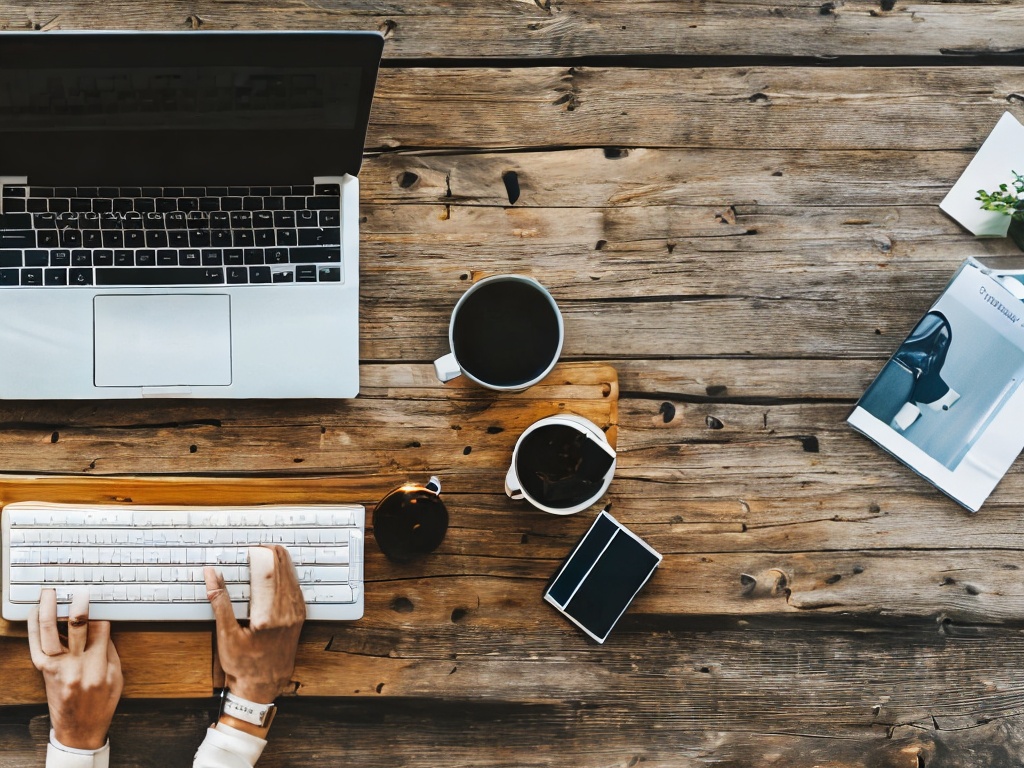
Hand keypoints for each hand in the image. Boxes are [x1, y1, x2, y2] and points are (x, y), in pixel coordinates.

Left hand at [27, 589, 122, 750]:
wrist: (79, 729)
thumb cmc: (101, 703)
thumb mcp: (116, 676)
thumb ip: (108, 649)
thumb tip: (102, 623)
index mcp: (98, 667)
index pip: (101, 629)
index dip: (101, 610)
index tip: (100, 596)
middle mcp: (76, 666)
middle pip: (78, 627)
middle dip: (79, 604)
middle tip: (79, 590)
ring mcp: (57, 669)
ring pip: (50, 633)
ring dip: (49, 610)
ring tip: (49, 594)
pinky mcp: (43, 671)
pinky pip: (36, 645)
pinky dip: (34, 627)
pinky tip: (35, 614)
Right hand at [205, 544, 305, 703]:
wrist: (262, 685)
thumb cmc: (242, 664)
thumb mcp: (225, 635)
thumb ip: (219, 602)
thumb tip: (211, 575)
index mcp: (268, 616)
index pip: (268, 574)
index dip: (262, 556)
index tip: (252, 547)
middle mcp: (287, 613)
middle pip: (283, 572)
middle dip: (273, 555)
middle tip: (260, 545)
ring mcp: (296, 615)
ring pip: (292, 579)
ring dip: (282, 564)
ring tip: (270, 552)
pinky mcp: (299, 618)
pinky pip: (296, 590)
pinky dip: (289, 576)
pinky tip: (282, 571)